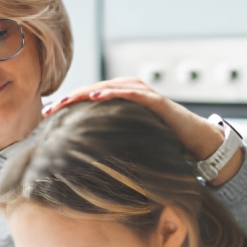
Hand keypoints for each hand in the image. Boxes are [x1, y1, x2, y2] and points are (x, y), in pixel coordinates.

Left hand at [43, 78, 242, 184]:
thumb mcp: (133, 141)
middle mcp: (132, 90)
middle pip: (94, 89)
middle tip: (48, 110)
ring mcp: (144, 93)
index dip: (68, 104)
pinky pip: (131, 94)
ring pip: (108, 87)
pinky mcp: (157, 101)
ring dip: (85, 93)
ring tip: (65, 102)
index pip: (90, 97)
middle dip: (70, 99)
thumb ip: (113, 142)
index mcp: (123, 98)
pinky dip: (113, 93)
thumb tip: (85, 159)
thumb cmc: (165, 142)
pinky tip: (96, 97)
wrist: (198, 143)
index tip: (47, 115)